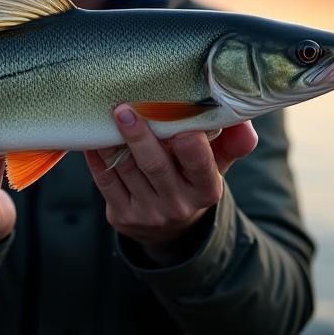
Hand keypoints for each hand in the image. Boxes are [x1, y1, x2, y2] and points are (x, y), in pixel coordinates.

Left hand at [85, 104, 257, 265]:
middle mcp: (178, 204)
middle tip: (125, 109)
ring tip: (104, 116)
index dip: (191, 146)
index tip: (181, 122)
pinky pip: (105, 182)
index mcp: (206, 189)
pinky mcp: (122, 215)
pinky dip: (96, 157)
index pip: (201, 166)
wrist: (168, 225)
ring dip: (112, 142)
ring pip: (126, 171)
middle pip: (156, 166)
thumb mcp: (216, 164)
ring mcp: (148, 212)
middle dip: (140, 137)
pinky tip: (90, 138)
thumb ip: (230, 141)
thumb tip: (242, 120)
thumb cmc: (192, 178)